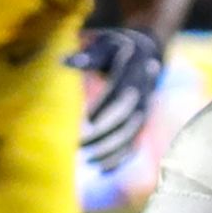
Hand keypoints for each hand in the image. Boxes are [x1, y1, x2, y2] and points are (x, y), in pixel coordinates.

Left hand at [71, 24, 168, 168]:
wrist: (147, 51)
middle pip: (125, 117)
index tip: (84, 122)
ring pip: (131, 133)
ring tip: (88, 160)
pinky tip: (102, 168)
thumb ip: (88, 55)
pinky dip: (120, 156)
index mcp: (135, 70)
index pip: (119, 92)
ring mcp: (145, 108)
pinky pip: (135, 141)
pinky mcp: (142, 120)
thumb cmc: (117, 48)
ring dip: (111, 148)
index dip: (103, 108)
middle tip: (78, 145)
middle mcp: (143, 92)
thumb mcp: (105, 44)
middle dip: (103, 133)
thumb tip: (63, 62)